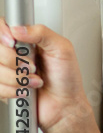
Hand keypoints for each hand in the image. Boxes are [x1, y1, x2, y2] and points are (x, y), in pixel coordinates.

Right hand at [0, 18, 90, 132]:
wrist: (64, 105)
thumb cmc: (67, 78)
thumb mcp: (62, 49)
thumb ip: (42, 33)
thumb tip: (18, 28)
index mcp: (27, 39)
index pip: (4, 27)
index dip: (2, 33)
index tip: (12, 43)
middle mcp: (14, 53)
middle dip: (15, 60)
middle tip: (33, 66)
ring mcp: (7, 70)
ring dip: (17, 78)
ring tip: (34, 80)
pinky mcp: (3, 86)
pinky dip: (12, 90)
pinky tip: (25, 90)